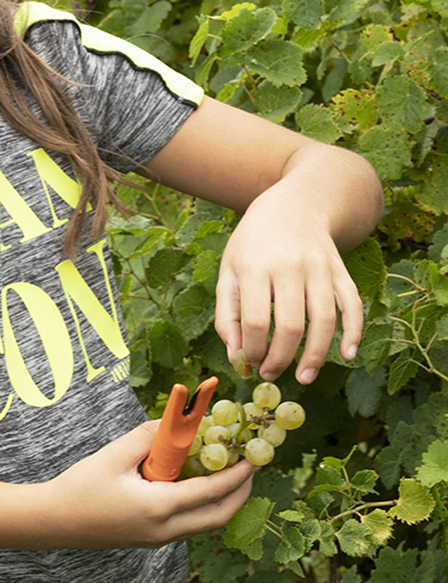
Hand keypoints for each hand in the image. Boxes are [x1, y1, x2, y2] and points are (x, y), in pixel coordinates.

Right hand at [41, 421, 255, 549]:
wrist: (54, 520)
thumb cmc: (81, 486)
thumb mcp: (115, 454)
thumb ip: (148, 437)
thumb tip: (173, 422)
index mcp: (158, 508)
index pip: (209, 493)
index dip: (234, 476)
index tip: (251, 459)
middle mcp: (163, 530)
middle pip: (216, 518)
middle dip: (238, 494)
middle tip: (248, 468)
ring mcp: (156, 538)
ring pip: (202, 524)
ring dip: (220, 500)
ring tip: (226, 472)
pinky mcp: (148, 537)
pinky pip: (186, 523)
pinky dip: (200, 505)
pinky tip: (194, 482)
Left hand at [214, 195, 363, 383]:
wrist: (293, 205)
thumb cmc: (254, 244)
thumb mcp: (229, 270)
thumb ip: (227, 313)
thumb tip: (237, 356)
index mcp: (255, 266)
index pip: (255, 321)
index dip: (253, 350)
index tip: (251, 364)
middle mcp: (289, 266)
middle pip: (290, 326)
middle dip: (281, 359)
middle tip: (272, 374)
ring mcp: (319, 267)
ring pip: (324, 320)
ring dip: (315, 356)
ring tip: (303, 377)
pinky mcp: (340, 269)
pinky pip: (352, 304)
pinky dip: (354, 331)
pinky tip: (347, 354)